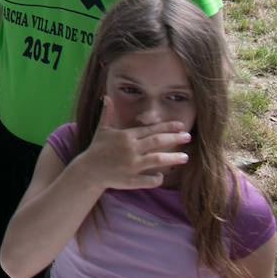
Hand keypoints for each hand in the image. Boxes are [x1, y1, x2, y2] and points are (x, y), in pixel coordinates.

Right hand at [76, 98, 190, 190]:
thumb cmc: (97, 149)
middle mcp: (130, 149)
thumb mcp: (102, 130)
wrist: (88, 170)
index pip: (150, 129)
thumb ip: (107, 114)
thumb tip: (106, 97)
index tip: (180, 125)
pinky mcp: (130, 180)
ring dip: (173, 158)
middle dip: (174, 138)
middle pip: (157, 141)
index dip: (167, 127)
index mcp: (126, 136)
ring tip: (185, 157)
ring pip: (157, 160)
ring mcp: (131, 165)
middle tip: (188, 136)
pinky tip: (162, 175)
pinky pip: (149, 180)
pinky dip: (157, 178)